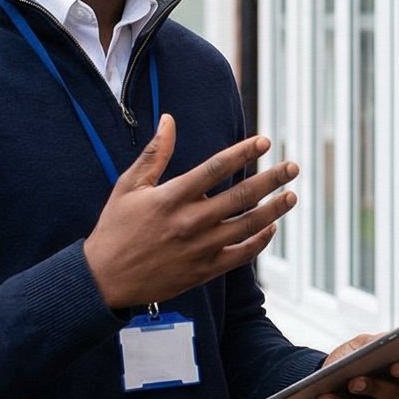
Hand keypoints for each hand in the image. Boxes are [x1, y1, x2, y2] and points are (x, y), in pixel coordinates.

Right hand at [82, 115, 298, 308]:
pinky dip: (259, 241)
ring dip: (274, 209)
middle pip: (241, 196)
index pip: (216, 168)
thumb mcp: (129, 186)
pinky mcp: (204, 271)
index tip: (265, 141)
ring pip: (248, 225)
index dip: (243, 152)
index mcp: (171, 197)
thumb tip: (168, 120)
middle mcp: (190, 222)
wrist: (106, 278)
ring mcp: (200, 248)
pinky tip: (270, 228)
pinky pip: (241, 255)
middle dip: (272, 179)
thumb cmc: (115, 228)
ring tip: (291, 195)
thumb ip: (154, 154)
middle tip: (293, 166)